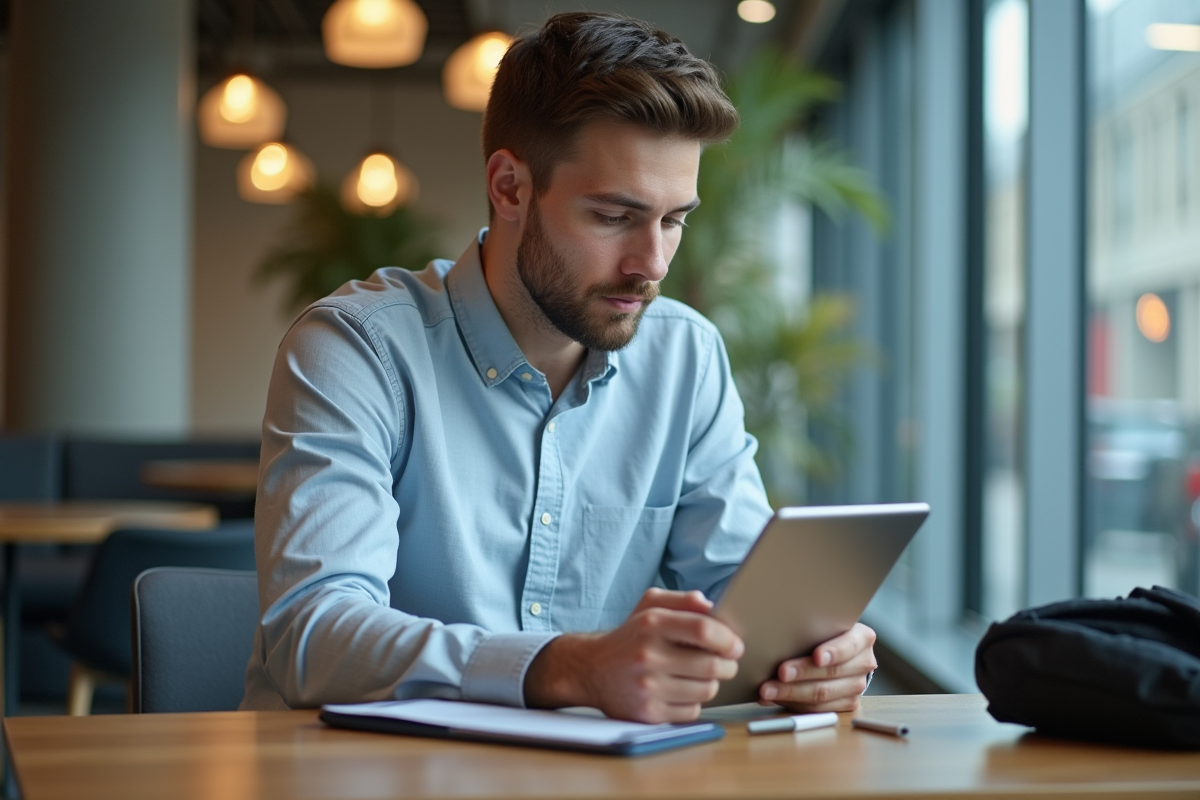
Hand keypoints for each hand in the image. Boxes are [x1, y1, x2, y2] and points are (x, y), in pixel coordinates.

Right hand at [524, 588, 743, 722]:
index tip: (735, 645)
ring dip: (712, 683)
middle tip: (725, 662)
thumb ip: (682, 600)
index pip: (703, 630)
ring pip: (706, 690)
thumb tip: (712, 607)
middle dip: (728, 665)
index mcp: (651, 624)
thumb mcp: (650, 606)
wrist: (592, 670)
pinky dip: (694, 702)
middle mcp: (647, 655)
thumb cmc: (630, 636)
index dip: (728, 639)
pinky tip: (682, 691)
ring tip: (700, 675)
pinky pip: (692, 711)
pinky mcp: (648, 713)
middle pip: (712, 665)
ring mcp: (647, 687)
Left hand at [758, 622, 876, 712]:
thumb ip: (810, 626)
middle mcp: (864, 663)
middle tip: (781, 672)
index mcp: (862, 638)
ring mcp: (857, 686)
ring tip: (767, 690)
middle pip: (832, 673)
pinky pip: (818, 709)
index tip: (817, 657)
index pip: (849, 645)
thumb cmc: (823, 632)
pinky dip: (792, 703)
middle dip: (803, 673)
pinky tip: (774, 698)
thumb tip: (775, 634)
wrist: (837, 649)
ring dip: (791, 693)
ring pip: (823, 695)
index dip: (833, 652)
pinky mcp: (847, 704)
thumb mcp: (822, 623)